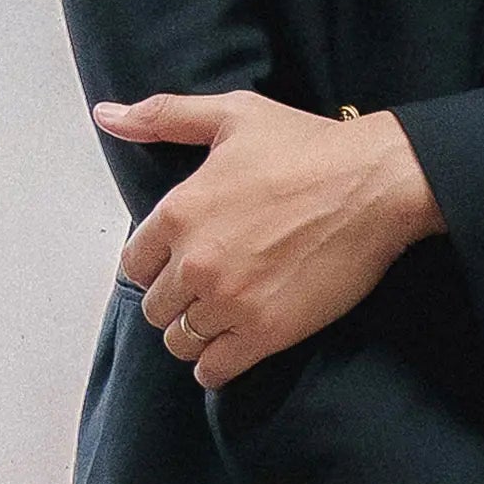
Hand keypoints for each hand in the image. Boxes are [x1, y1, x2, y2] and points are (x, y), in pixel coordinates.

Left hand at [100, 90, 441, 386]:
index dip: (157, 266)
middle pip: (156, 308)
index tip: (181, 264)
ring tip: (221, 321)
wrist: (377, 185)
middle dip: (177, 302)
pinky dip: (216, 367)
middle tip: (208, 292)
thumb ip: (164, 116)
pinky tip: (229, 352)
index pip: (135, 264)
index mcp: (179, 212)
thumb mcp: (232, 114)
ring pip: (182, 341)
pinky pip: (215, 369)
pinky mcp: (266, 332)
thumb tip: (106, 115)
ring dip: (197, 335)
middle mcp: (195, 262)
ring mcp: (229, 301)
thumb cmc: (311, 147)